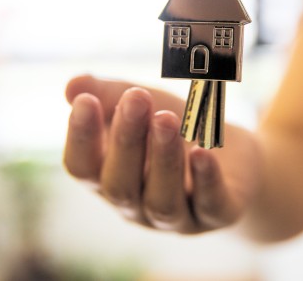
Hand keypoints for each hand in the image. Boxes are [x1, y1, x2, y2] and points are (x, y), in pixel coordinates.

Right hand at [64, 75, 261, 233]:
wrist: (230, 154)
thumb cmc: (176, 129)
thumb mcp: (146, 108)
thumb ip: (110, 95)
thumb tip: (72, 86)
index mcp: (112, 178)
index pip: (83, 168)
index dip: (80, 137)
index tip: (86, 101)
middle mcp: (138, 204)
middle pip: (120, 185)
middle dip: (127, 140)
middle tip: (136, 98)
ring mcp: (177, 216)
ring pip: (162, 200)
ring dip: (162, 158)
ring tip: (166, 118)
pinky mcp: (217, 213)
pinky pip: (210, 205)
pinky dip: (206, 179)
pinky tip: (202, 152)